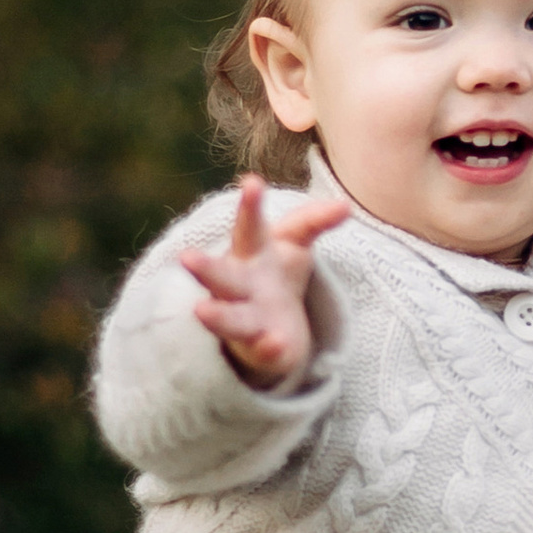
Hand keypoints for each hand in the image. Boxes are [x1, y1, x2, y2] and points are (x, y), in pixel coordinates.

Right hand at [178, 176, 349, 386]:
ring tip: (200, 311)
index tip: (252, 183)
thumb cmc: (275, 273)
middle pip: (221, 275)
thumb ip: (313, 222)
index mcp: (250, 253)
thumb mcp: (293, 243)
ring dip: (217, 315)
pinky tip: (274, 345)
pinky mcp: (259, 347)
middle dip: (204, 267)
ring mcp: (246, 318)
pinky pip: (262, 350)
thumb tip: (346, 206)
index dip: (251, 206)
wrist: (269, 329)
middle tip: (187, 258)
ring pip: (229, 318)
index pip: (250, 227)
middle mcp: (239, 285)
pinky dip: (268, 348)